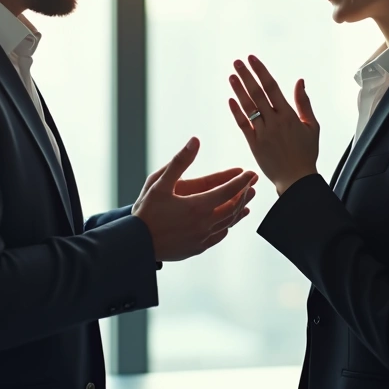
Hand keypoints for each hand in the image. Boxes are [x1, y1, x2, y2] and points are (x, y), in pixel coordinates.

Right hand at [132, 137, 256, 262]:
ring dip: (239, 210)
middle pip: (232, 207)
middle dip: (244, 194)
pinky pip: (219, 236)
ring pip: (228, 222)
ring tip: (248, 201)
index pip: (228, 191)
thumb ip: (180, 161)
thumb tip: (195, 141)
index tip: (251, 173)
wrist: (135, 244)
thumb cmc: (145, 211)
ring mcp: (202, 238)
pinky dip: (228, 226)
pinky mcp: (197, 248)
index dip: (241, 181)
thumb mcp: (159, 182)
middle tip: (253, 184)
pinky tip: (229, 222)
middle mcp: (204, 223)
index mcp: (197, 206)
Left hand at [228, 55, 319, 194]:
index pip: (272, 87)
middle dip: (246, 76)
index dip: (261, 71)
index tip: (252, 59)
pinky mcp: (254, 144)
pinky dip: (236, 112)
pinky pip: (243, 125)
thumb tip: (300, 82)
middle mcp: (274, 122)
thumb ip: (304, 103)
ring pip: (248, 107)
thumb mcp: (312, 126)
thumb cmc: (306, 153)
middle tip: (237, 62)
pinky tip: (231, 99)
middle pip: (257, 93)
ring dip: (239, 89)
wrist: (297, 179)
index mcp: (289, 115)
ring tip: (232, 75)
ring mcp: (263, 133)